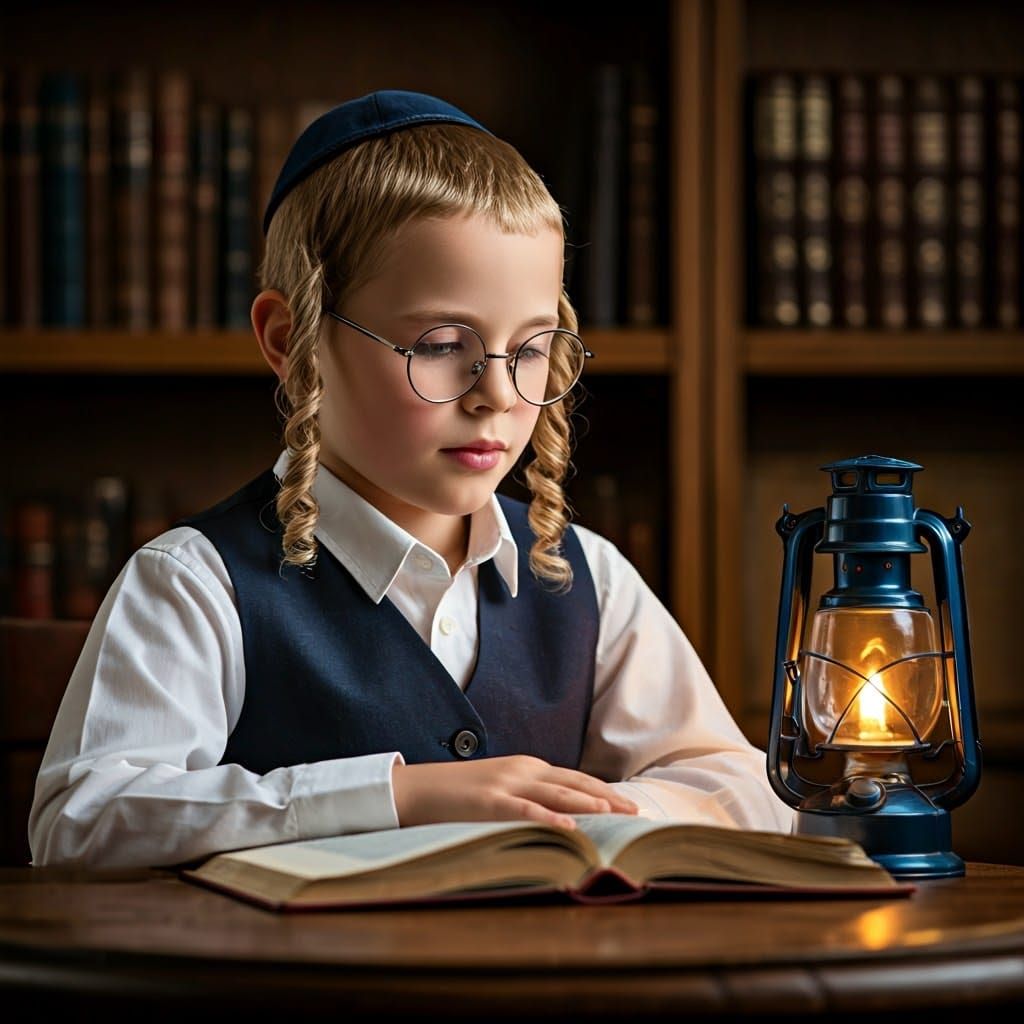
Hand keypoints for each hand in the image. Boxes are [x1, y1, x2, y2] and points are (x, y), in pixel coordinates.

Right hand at [392, 755, 638, 829]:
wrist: (417, 788)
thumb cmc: (459, 794)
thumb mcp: (500, 788)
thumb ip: (529, 795)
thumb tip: (563, 816)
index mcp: (527, 767)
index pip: (575, 777)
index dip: (605, 790)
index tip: (630, 804)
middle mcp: (522, 770)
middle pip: (574, 782)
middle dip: (608, 797)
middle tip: (636, 813)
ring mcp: (506, 784)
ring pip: (557, 792)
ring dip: (588, 804)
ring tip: (615, 814)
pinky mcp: (489, 802)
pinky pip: (525, 810)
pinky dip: (550, 818)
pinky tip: (571, 828)